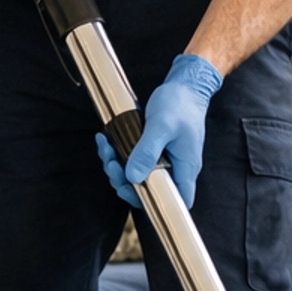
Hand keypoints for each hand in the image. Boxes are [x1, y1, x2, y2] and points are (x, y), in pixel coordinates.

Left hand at [96, 53, 221, 209]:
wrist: (184, 87)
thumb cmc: (179, 104)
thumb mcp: (162, 126)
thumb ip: (147, 151)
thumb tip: (132, 176)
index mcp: (184, 168)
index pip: (177, 201)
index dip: (154, 203)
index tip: (131, 190)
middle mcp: (175, 169)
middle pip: (149, 190)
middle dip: (124, 181)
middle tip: (111, 163)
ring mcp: (164, 161)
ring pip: (138, 176)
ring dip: (117, 166)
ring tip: (107, 148)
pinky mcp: (154, 151)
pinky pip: (134, 161)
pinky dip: (118, 154)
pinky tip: (107, 140)